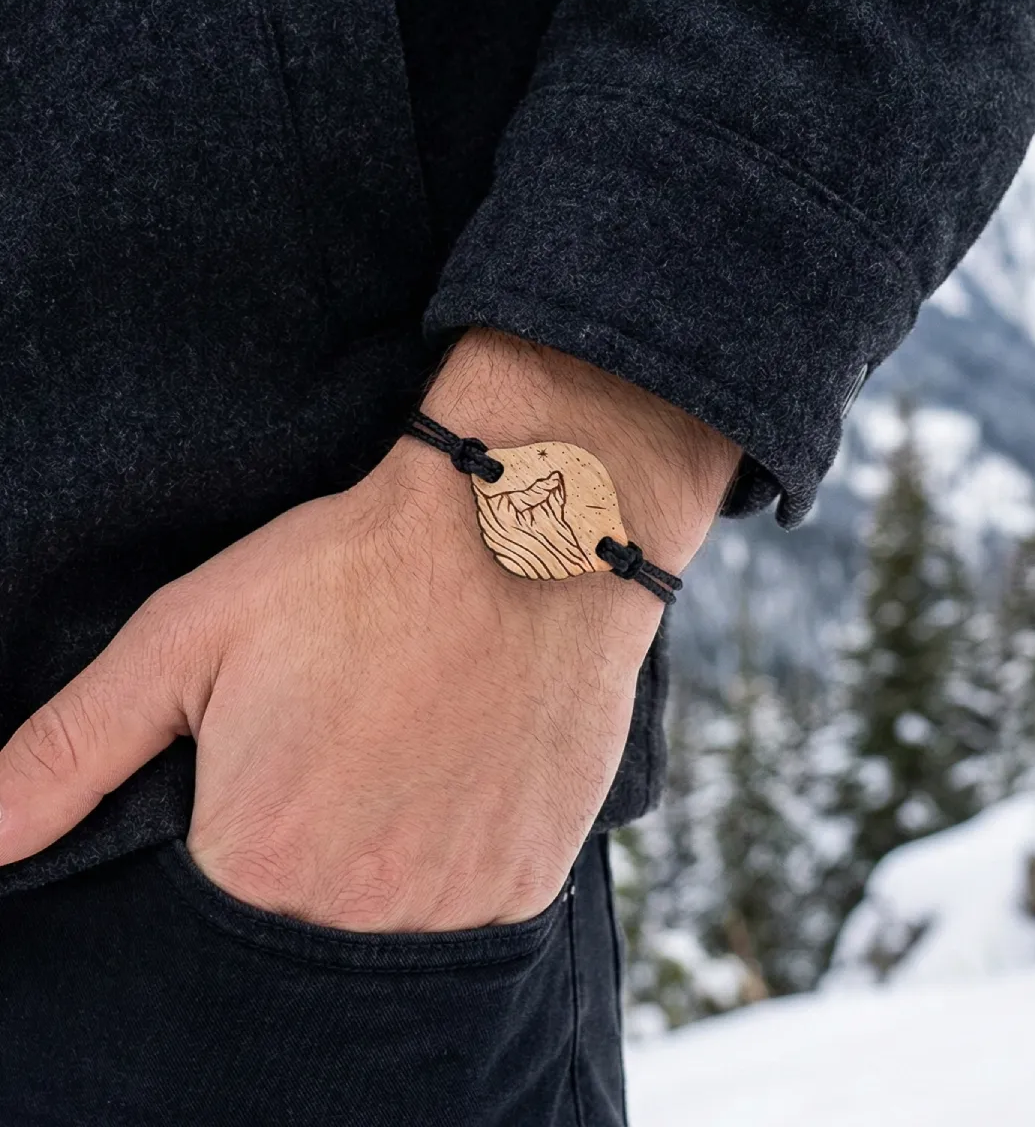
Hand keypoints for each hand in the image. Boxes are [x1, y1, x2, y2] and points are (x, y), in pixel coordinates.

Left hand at [0, 330, 737, 929]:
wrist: (524, 535)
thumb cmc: (354, 571)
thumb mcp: (189, 633)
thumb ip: (71, 750)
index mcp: (256, 860)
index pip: (199, 926)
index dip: (220, 851)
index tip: (259, 789)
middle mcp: (355, 910)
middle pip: (294, 936)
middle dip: (297, 869)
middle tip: (333, 771)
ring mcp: (453, 903)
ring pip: (383, 935)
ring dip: (375, 877)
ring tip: (390, 772)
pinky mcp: (526, 880)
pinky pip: (465, 918)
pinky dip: (445, 871)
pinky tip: (447, 790)